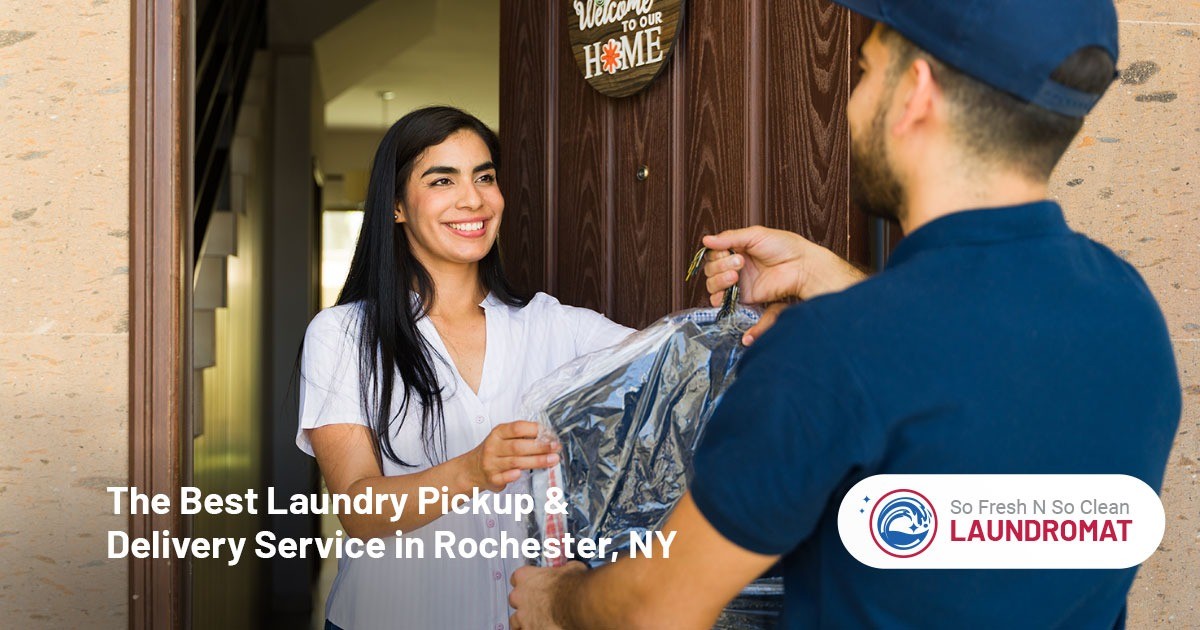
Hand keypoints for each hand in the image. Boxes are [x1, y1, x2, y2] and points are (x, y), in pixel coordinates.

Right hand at [461, 421, 559, 492]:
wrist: (472, 469)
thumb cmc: (494, 451)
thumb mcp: (503, 438)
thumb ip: (521, 436)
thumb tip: (548, 437)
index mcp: (498, 433)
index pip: (517, 428)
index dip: (535, 430)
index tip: (550, 434)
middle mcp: (493, 446)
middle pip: (519, 446)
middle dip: (540, 447)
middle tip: (556, 448)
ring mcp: (491, 463)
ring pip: (516, 462)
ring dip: (537, 461)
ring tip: (553, 460)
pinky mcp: (492, 478)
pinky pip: (504, 477)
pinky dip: (513, 475)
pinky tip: (522, 474)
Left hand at [509, 562, 586, 629]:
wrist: (578, 604)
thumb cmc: (573, 585)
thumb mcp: (570, 568)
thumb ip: (562, 571)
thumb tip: (568, 570)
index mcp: (525, 576)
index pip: (516, 578)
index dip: (525, 583)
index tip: (533, 586)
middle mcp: (519, 596)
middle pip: (514, 600)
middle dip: (523, 603)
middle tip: (537, 605)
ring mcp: (522, 616)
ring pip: (515, 621)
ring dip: (523, 620)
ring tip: (536, 621)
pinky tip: (541, 628)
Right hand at [702, 227, 867, 343]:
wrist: (801, 266)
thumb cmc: (783, 246)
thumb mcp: (755, 235)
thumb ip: (729, 238)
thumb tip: (705, 239)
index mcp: (737, 249)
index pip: (713, 254)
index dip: (716, 254)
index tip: (728, 251)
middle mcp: (735, 267)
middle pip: (710, 269)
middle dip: (720, 265)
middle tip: (740, 262)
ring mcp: (738, 283)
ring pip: (712, 284)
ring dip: (719, 279)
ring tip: (736, 275)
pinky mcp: (744, 298)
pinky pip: (722, 301)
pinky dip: (719, 297)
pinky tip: (730, 288)